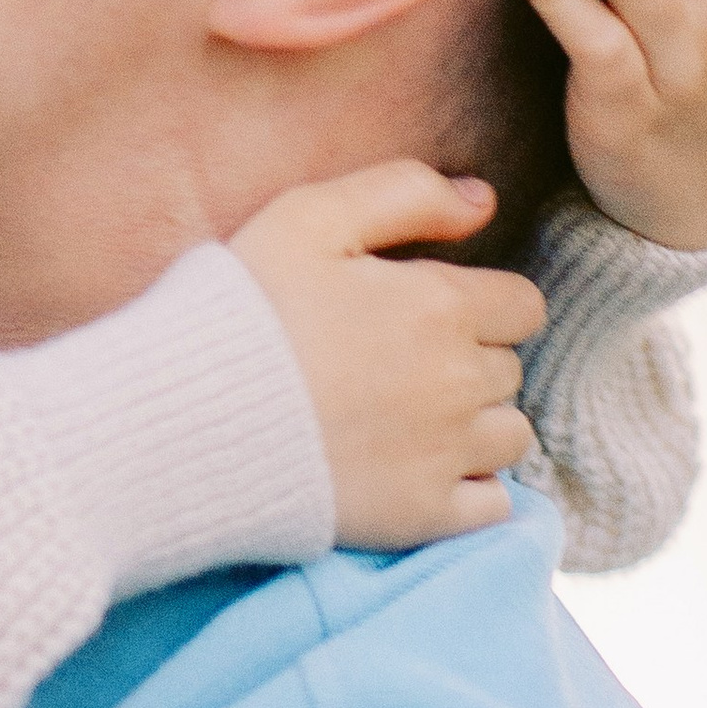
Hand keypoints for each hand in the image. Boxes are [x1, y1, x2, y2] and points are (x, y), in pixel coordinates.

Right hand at [232, 164, 543, 548]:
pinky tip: (420, 471)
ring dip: (476, 425)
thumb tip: (483, 202)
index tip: (424, 313)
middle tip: (396, 365)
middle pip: (509, 369)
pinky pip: (493, 504)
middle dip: (468, 361)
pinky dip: (471, 489)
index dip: (478, 304)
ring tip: (411, 420)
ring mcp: (445, 455)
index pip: (522, 305)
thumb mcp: (307, 218)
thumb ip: (404, 191)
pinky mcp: (421, 515)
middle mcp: (460, 382)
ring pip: (510, 435)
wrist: (184, 420)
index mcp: (442, 306)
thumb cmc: (240, 310)